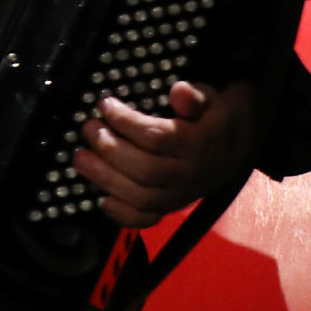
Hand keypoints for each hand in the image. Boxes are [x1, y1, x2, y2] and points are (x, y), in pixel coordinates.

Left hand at [71, 80, 258, 226]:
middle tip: (89, 129)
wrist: (229, 152)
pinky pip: (145, 220)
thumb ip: (192, 96)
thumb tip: (178, 91)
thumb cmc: (207, 119)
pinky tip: (101, 198)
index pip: (158, 137)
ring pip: (141, 197)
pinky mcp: (168, 208)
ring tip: (80, 158)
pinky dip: (122, 214)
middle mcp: (189, 173)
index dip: (126, 122)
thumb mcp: (207, 100)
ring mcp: (178, 195)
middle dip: (110, 150)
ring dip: (106, 179)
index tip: (105, 104)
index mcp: (198, 144)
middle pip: (146, 170)